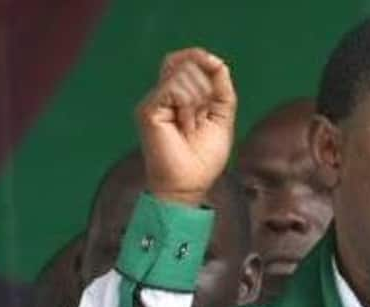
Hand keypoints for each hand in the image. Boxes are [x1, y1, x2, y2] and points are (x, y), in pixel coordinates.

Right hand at [135, 48, 236, 205]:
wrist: (190, 183)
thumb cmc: (204, 156)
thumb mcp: (222, 117)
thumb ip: (221, 88)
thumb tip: (217, 62)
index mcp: (178, 96)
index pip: (187, 61)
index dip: (203, 60)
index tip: (217, 70)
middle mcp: (162, 96)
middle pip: (186, 63)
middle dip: (206, 88)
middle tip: (200, 118)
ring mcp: (153, 101)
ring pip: (183, 74)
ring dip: (198, 102)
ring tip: (190, 127)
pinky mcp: (148, 109)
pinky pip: (175, 89)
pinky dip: (188, 107)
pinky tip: (184, 127)